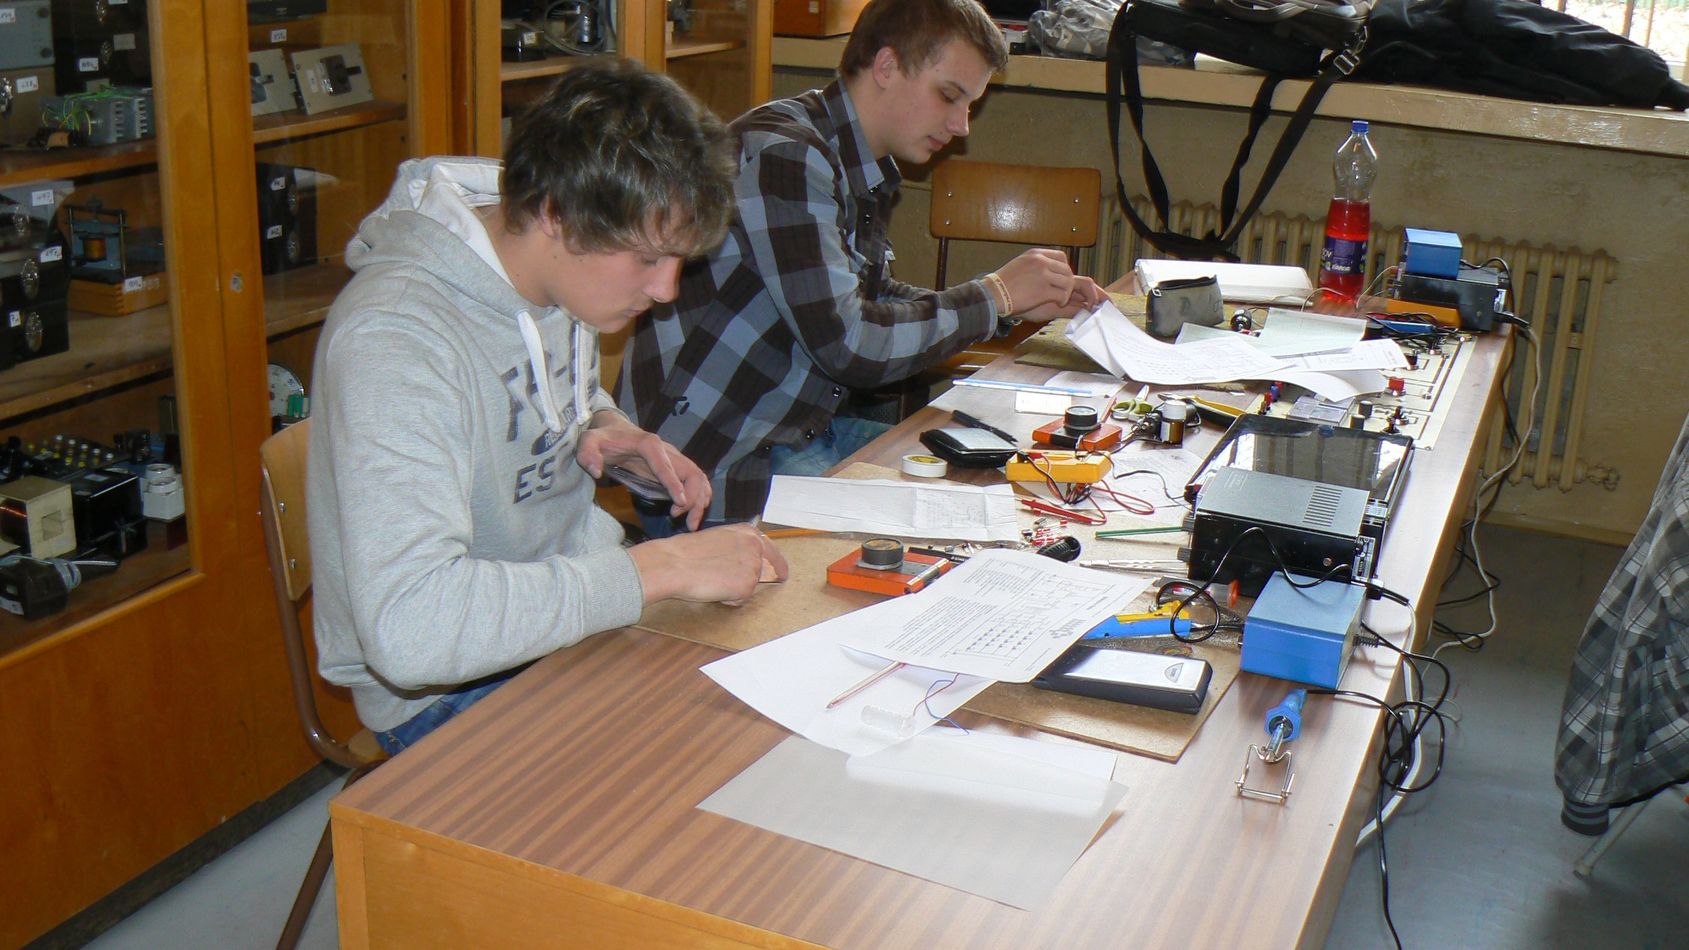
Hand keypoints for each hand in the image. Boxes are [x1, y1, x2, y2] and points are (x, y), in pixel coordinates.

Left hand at [576, 411, 712, 529]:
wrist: (614, 430)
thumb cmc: (603, 438)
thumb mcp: (588, 441)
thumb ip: (587, 453)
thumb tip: (596, 471)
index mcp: (649, 444)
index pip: (666, 465)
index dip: (675, 484)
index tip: (679, 504)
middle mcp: (667, 450)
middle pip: (692, 472)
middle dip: (693, 497)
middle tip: (682, 519)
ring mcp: (673, 459)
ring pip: (698, 478)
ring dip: (700, 500)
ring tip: (690, 524)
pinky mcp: (674, 469)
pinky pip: (694, 481)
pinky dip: (698, 497)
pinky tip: (690, 515)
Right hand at [629, 524, 789, 605]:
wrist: (674, 563)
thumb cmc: (687, 552)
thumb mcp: (717, 539)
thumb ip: (736, 547)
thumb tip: (742, 562)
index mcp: (747, 532)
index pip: (771, 550)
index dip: (777, 564)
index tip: (782, 573)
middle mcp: (755, 547)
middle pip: (762, 571)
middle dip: (749, 580)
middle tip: (730, 582)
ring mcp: (753, 567)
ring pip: (749, 587)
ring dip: (734, 589)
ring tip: (712, 580)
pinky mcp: (747, 586)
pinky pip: (740, 600)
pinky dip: (728, 600)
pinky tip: (713, 589)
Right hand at [991, 248, 1102, 323]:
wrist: (992, 294)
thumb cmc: (1003, 283)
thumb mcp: (1020, 264)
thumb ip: (1035, 263)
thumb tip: (1048, 269)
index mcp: (1035, 254)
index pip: (1061, 257)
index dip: (1065, 269)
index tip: (1060, 278)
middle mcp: (1040, 262)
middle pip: (1067, 270)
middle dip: (1067, 283)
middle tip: (1062, 291)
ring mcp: (1042, 275)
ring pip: (1068, 282)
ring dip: (1066, 292)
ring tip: (1059, 299)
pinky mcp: (1043, 291)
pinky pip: (1062, 294)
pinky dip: (1063, 300)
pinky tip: (1057, 303)